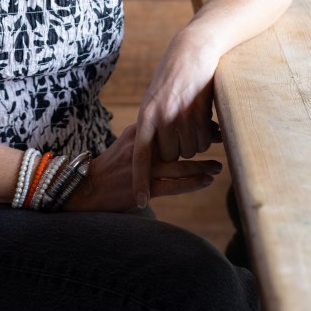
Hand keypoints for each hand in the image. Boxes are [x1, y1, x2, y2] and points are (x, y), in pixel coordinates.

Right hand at [66, 124, 221, 212]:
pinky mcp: (145, 187)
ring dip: (202, 165)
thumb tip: (172, 128)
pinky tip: (206, 181)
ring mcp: (144, 167)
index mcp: (139, 131)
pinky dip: (193, 182)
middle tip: (222, 140)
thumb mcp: (128, 141)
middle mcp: (143, 146)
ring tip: (217, 166)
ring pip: (180, 164)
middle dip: (202, 141)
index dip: (194, 123)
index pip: (172, 123)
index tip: (212, 124)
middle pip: (179, 141)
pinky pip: (175, 185)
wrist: (89, 187)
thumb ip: (149, 134)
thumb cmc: (112, 165)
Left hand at [132, 28, 220, 206]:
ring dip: (195, 141)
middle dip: (178, 151)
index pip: (140, 155)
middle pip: (170, 158)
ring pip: (189, 151)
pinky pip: (204, 140)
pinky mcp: (198, 112)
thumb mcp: (156, 98)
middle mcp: (159, 118)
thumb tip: (154, 151)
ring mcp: (179, 116)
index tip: (140, 201)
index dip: (140, 179)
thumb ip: (153, 122)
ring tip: (193, 116)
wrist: (193, 50)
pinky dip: (208, 134)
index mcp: (145, 115)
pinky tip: (205, 114)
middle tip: (183, 129)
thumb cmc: (174, 74)